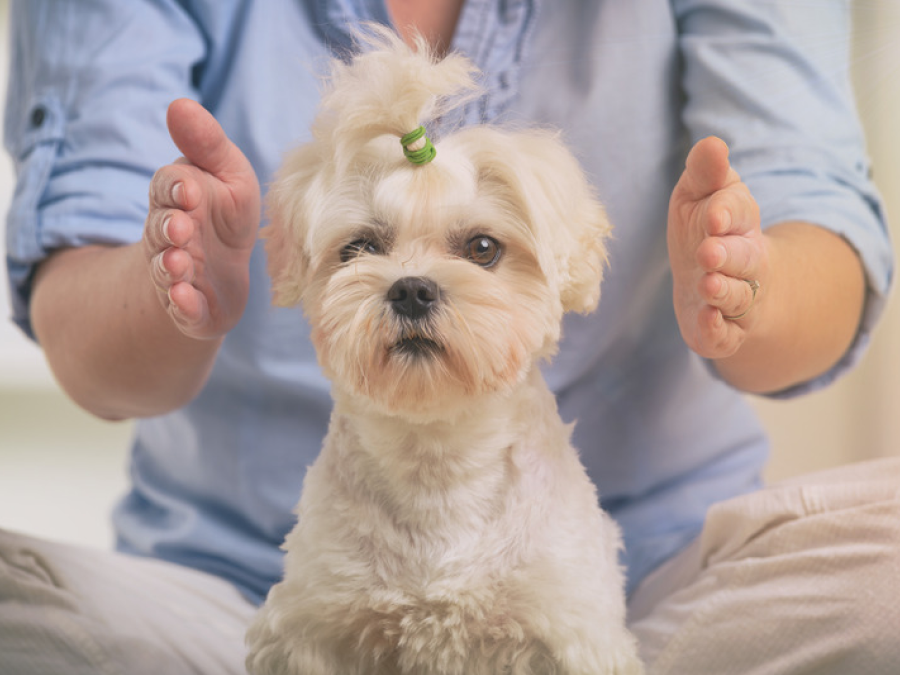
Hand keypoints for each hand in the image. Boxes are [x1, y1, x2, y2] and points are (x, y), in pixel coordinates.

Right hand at [143, 99, 260, 339]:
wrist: (223, 274)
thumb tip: (179, 104)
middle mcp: (169, 237)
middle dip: (169, 228)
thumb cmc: (226, 216)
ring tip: (181, 263)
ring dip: (172, 266)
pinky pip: (181, 308)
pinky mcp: (190, 308)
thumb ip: (208, 144)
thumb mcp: (228, 175)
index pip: (168, 188)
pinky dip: (182, 305)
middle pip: (161, 230)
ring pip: (167, 269)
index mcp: (178, 199)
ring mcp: (177, 274)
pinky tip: (185, 299)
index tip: (189, 187)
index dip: (176, 188)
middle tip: (182, 227)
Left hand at [668, 136, 768, 359]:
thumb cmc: (703, 230)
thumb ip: (705, 172)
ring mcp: (737, 299)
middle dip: (728, 256)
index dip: (726, 212)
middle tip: (708, 251)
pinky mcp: (723, 331)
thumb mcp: (699, 195)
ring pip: (737, 298)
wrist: (713, 280)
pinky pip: (726, 336)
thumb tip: (712, 143)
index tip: (713, 213)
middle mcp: (745, 262)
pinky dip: (717, 330)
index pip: (736, 212)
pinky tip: (706, 320)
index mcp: (738, 223)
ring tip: (707, 284)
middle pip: (744, 260)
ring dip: (723, 292)